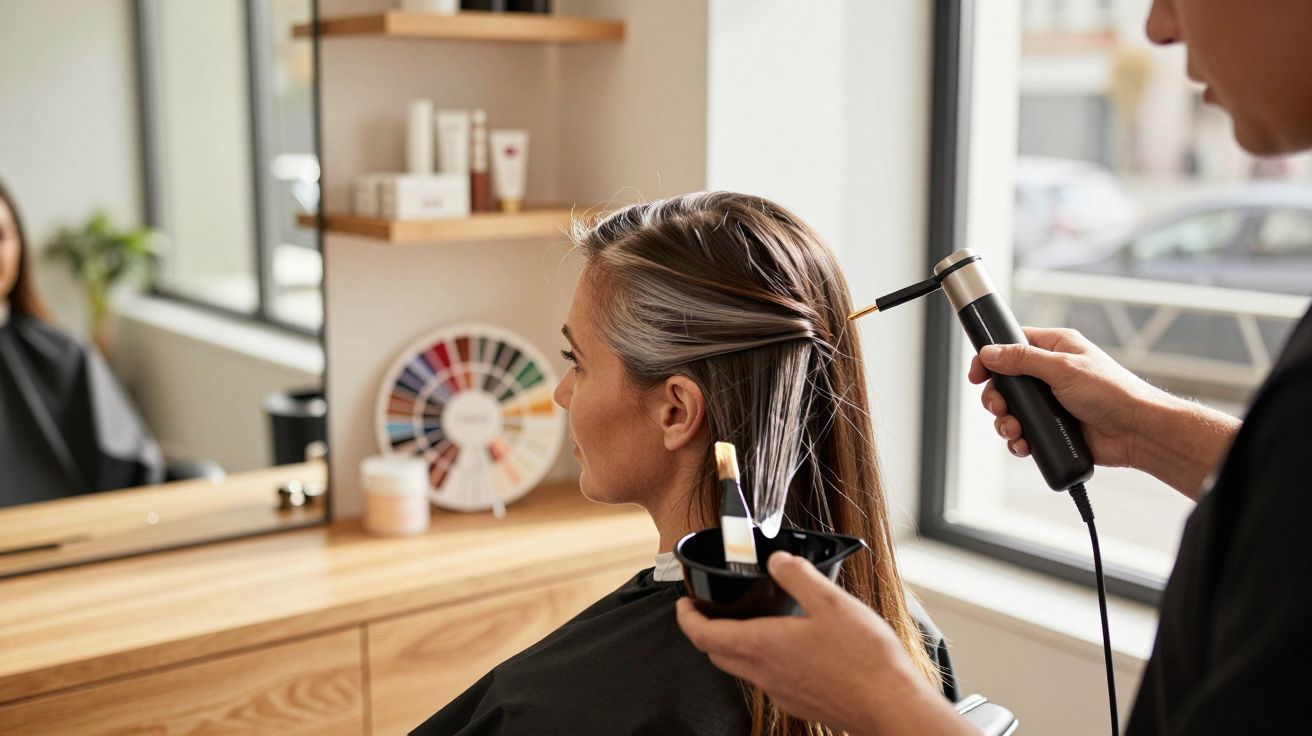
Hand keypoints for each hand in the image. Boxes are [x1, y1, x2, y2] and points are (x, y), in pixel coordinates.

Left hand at [676, 552, 970, 735]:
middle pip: (716, 654)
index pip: (703, 636)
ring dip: (732, 647)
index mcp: (763, 646)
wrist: (889, 705)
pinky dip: (761, 661)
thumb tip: (776, 560)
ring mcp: (781, 692)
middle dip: (705, 632)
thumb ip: (799, 577)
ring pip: (741, 669)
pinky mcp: (799, 702)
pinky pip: (767, 680)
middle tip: (707, 611)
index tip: (683, 603)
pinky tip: (786, 648)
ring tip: (744, 623)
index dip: (686, 618)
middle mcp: (765, 673)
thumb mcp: (831, 602)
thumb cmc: (864, 659)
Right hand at [971, 326, 1239, 497]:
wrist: (1137, 432)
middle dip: (996, 397)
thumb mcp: (1064, 368)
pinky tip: (1023, 445)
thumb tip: (990, 353)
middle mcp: (1050, 374)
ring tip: (1014, 431)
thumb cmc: (1113, 393)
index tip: (977, 373)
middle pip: (1005, 382)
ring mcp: (1050, 403)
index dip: (990, 358)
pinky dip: (1017, 441)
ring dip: (1005, 422)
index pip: (1011, 345)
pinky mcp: (1052, 428)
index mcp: (1055, 349)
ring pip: (1010, 410)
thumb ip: (1023, 359)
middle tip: (999, 407)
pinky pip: (1023, 434)